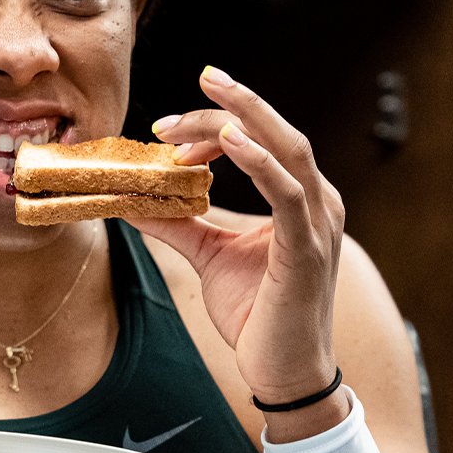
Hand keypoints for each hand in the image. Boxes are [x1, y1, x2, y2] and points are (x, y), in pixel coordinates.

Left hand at [142, 66, 344, 407]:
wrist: (283, 372)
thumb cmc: (257, 315)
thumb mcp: (209, 256)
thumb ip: (178, 224)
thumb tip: (134, 199)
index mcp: (299, 200)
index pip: (263, 142)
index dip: (219, 126)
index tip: (170, 128)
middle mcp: (316, 203)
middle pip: (277, 133)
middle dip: (234, 105)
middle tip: (200, 80)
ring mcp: (317, 225)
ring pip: (287, 150)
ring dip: (241, 123)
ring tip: (203, 104)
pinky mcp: (307, 250)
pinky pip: (288, 193)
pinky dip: (260, 162)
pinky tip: (230, 141)